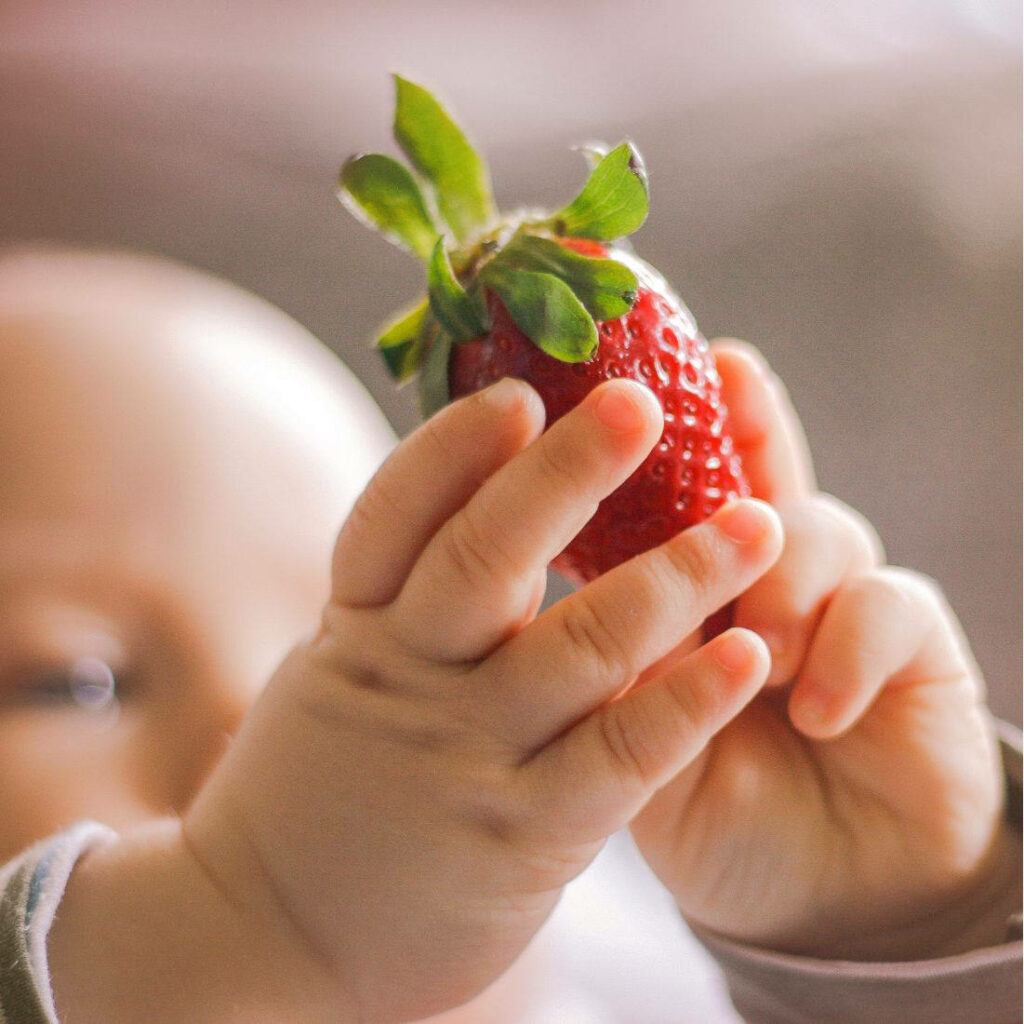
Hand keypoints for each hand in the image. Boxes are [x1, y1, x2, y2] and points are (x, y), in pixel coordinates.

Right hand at [183, 376, 783, 1021]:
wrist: (269, 934)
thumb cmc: (320, 788)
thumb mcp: (338, 675)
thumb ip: (400, 602)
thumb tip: (472, 501)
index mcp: (355, 629)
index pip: (394, 517)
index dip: (452, 448)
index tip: (519, 393)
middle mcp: (405, 677)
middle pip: (484, 557)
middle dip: (567, 475)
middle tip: (642, 403)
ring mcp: (463, 754)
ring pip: (577, 645)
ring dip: (676, 576)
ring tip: (756, 522)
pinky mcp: (523, 834)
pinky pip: (620, 753)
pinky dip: (686, 698)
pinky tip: (748, 654)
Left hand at [631, 341, 1016, 960]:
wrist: (810, 895)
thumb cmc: (703, 803)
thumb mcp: (634, 731)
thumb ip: (614, 654)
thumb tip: (565, 570)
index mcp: (682, 587)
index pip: (665, 493)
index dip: (647, 433)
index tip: (623, 373)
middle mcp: (757, 576)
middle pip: (749, 475)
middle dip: (730, 432)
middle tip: (702, 392)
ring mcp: (834, 600)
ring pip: (813, 529)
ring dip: (780, 580)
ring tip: (760, 646)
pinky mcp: (909, 644)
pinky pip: (885, 607)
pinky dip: (845, 649)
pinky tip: (815, 710)